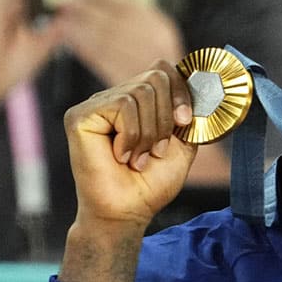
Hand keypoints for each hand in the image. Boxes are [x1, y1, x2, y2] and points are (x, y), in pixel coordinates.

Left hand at [56, 0, 184, 85]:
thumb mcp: (156, 33)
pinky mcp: (129, 80)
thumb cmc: (156, 60)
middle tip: (66, 3)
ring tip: (62, 20)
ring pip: (104, 40)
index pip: (126, 4)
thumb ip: (132, 15)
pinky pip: (101, 60)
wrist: (172, 95)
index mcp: (161, 27)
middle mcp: (154, 44)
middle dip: (85, 10)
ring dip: (80, 29)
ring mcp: (143, 63)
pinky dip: (84, 48)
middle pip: (112, 22)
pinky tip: (71, 39)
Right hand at [62, 60, 196, 232]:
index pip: (163, 69)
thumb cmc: (150, 184)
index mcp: (137, 103)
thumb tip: (201, 88)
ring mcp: (96, 105)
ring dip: (149, 133)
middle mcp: (114, 98)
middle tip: (156, 150)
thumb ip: (188, 117)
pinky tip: (121, 156)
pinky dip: (131, 136)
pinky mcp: (81, 115)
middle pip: (156, 77)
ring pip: (141, 92)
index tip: (185, 121)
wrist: (128, 212)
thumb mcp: (180, 146)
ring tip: (138, 158)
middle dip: (165, 119)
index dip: (181, 91)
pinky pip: (122, 106)